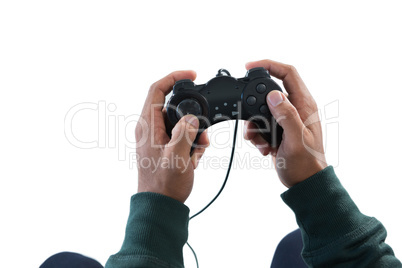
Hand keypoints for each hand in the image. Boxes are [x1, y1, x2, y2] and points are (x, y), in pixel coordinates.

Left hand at [135, 71, 208, 202]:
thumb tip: (192, 118)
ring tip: (198, 150)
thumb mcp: (176, 157)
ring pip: (181, 122)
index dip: (173, 77)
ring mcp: (158, 138)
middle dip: (193, 115)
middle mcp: (151, 128)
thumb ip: (184, 133)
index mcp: (148, 125)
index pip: (157, 89)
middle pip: (173, 106)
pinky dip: (192, 143)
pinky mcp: (166, 146)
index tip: (192, 74)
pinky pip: (182, 135)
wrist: (161, 204)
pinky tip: (194, 157)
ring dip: (195, 132)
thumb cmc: (163, 184)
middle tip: (202, 131)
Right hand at [244, 59, 327, 186]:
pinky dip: (256, 134)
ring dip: (254, 124)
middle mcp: (295, 108)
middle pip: (269, 91)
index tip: (249, 66)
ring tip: (259, 140)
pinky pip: (260, 124)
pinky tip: (263, 147)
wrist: (304, 182)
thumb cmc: (305, 164)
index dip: (269, 65)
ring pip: (261, 109)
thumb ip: (287, 116)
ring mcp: (286, 119)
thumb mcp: (296, 140)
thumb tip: (274, 95)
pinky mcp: (278, 130)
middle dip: (254, 103)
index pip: (288, 73)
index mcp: (304, 104)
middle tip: (247, 114)